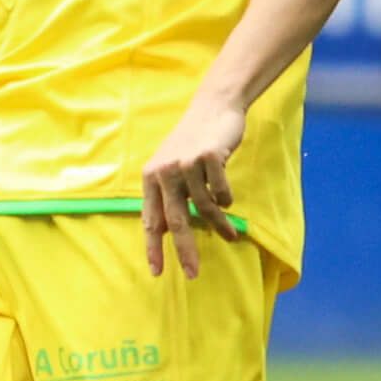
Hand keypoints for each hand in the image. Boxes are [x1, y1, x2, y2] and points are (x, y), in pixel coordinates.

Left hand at [140, 97, 248, 278]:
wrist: (213, 107)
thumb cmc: (192, 143)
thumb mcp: (171, 168)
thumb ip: (168, 196)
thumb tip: (168, 233)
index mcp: (151, 177)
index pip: (151, 220)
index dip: (153, 247)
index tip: (157, 272)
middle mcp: (165, 171)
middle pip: (177, 221)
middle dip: (185, 251)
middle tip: (193, 273)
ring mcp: (187, 163)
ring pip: (205, 208)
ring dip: (219, 225)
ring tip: (230, 235)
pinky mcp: (209, 157)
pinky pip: (222, 192)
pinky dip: (227, 200)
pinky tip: (228, 198)